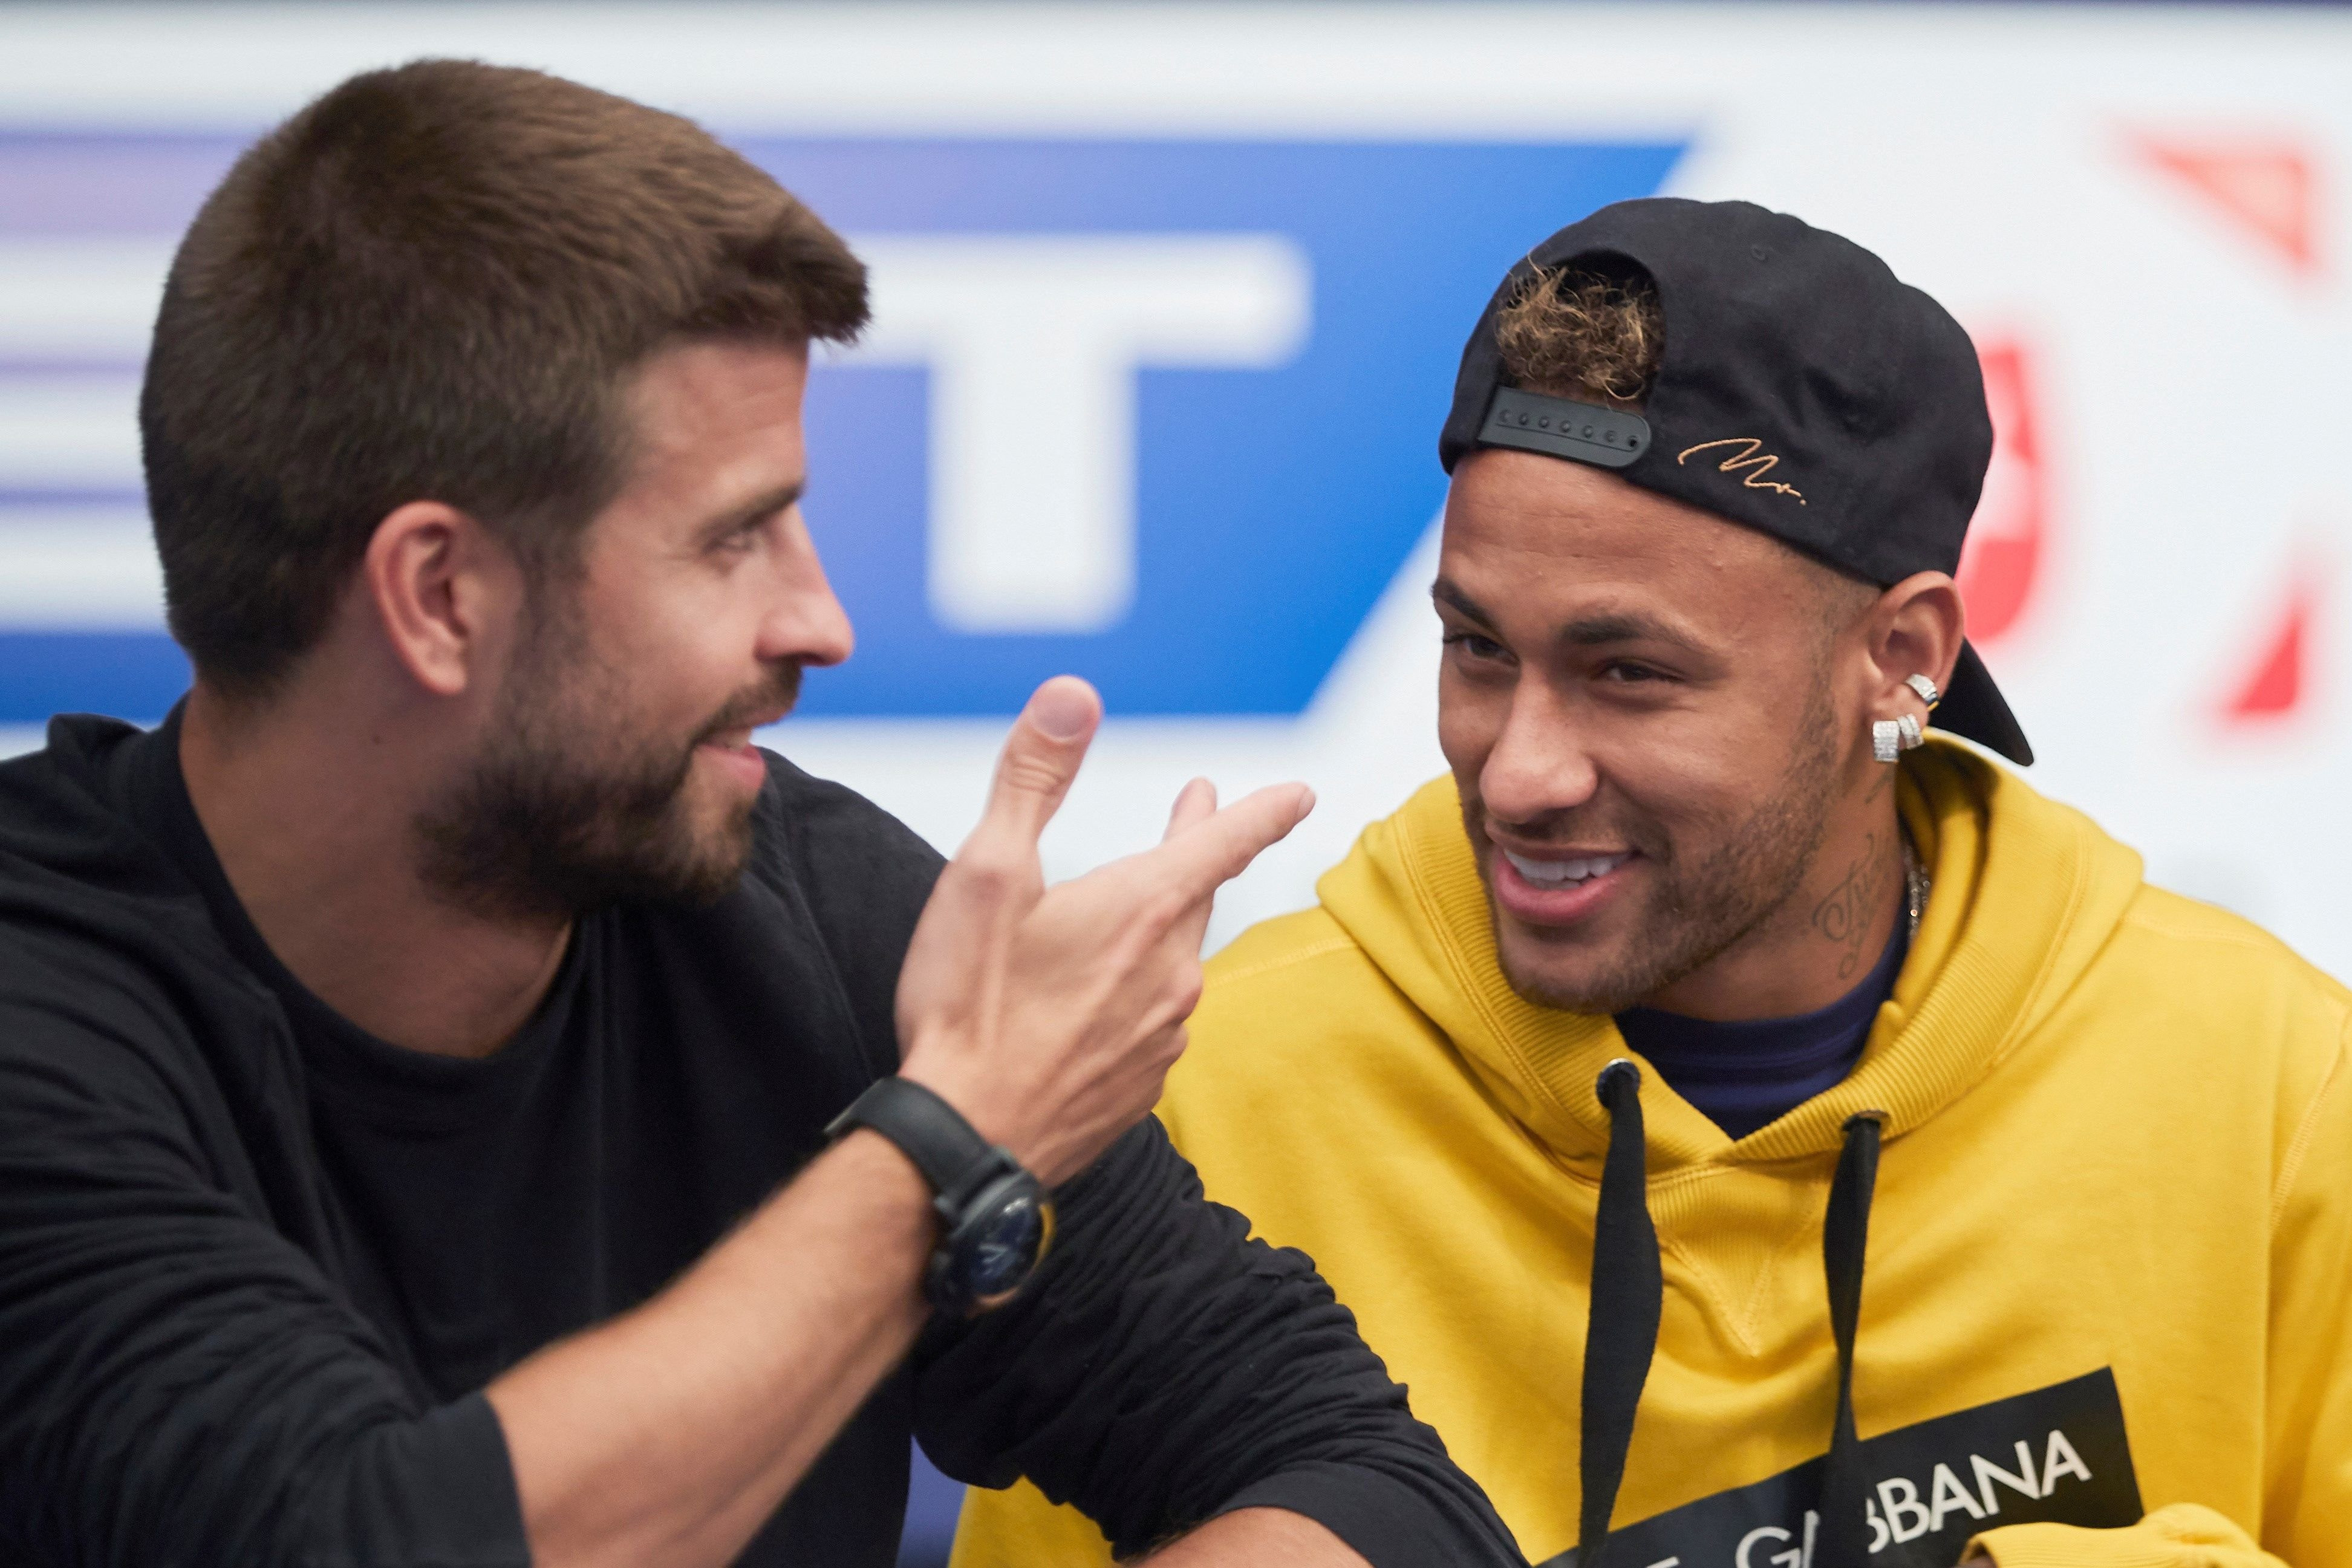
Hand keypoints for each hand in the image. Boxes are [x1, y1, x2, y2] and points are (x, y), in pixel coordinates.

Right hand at [894, 676, 1312, 1184]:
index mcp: (1141, 909)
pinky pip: (1151, 1021)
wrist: (965, 1142)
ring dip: (1154, 929)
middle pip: (1194, 894)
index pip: (1225, 841)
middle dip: (1195, 848)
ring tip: (1120, 916)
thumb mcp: (986, 873)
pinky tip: (1090, 1003)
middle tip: (1196, 812)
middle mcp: (1169, 972)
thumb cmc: (967, 1008)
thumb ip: (1034, 777)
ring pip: (1170, 962)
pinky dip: (1129, 996)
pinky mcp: (1141, 1086)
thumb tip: (1075, 696)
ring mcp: (1162, 1034)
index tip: (1299, 794)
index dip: (1262, 810)